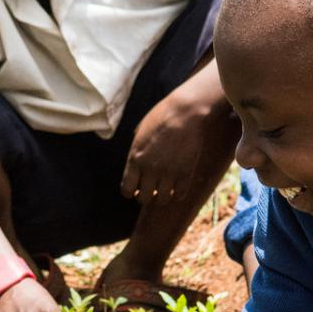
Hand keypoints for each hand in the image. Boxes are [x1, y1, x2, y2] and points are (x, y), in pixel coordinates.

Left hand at [121, 85, 232, 204]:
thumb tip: (134, 164)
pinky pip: (179, 194)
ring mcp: (169, 173)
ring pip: (162, 199)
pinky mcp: (186, 173)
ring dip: (161, 196)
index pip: (126, 189)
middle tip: (149, 189)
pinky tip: (177, 188)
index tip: (133, 189)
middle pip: (143, 198)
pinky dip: (177, 194)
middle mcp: (150, 169)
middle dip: (144, 195)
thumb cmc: (161, 116)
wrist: (186, 112)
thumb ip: (136, 152)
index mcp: (135, 159)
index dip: (129, 192)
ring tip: (164, 190)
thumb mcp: (140, 133)